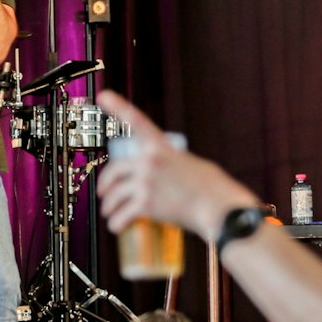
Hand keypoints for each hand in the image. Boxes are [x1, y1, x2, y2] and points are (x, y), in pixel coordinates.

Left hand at [95, 90, 257, 239]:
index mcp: (161, 147)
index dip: (118, 106)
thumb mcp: (190, 164)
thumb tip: (158, 173)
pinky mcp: (145, 203)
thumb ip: (170, 163)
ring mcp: (146, 181)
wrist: (218, 208)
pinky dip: (116, 223)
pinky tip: (116, 227)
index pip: (137, 121)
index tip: (103, 94)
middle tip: (103, 194)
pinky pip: (121, 214)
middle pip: (114, 171)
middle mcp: (150, 160)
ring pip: (114, 195)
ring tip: (111, 214)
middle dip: (105, 185)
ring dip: (109, 207)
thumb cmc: (211, 189)